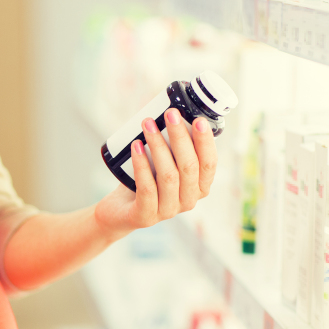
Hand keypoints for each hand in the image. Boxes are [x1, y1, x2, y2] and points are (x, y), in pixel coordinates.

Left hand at [95, 108, 216, 236]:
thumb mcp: (164, 164)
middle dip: (180, 136)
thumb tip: (173, 112)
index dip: (205, 142)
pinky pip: (147, 188)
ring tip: (147, 124)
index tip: (198, 119)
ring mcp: (168, 211)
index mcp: (199, 188)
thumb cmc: (145, 181)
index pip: (209, 164)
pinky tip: (136, 147)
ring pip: (169, 175)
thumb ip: (174, 146)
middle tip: (170, 113)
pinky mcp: (146, 216)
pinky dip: (141, 164)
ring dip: (158, 146)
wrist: (119, 211)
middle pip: (189, 167)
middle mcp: (188, 201)